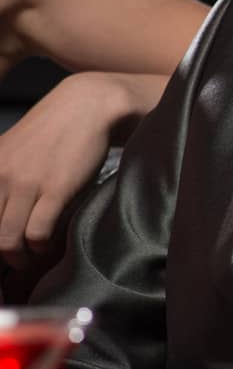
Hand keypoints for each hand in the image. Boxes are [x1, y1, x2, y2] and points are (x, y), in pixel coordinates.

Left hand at [0, 72, 154, 275]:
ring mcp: (27, 183)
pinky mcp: (55, 188)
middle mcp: (0, 176)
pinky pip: (38, 232)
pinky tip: (46, 245)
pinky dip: (40, 247)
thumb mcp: (11, 149)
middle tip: (9, 262)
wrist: (87, 106)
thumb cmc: (52, 131)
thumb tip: (2, 210)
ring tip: (27, 258)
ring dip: (17, 257)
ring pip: (7, 240)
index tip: (0, 251)